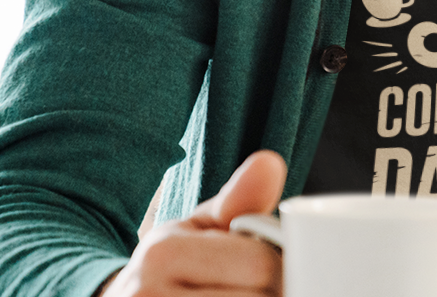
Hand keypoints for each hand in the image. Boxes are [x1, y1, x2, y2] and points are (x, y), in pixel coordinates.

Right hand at [99, 150, 286, 296]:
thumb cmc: (169, 270)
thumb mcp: (195, 229)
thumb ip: (238, 200)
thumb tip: (271, 162)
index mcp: (163, 252)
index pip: (261, 265)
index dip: (281, 271)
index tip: (276, 273)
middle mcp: (146, 296)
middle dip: (273, 296)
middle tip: (261, 290)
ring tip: (248, 296)